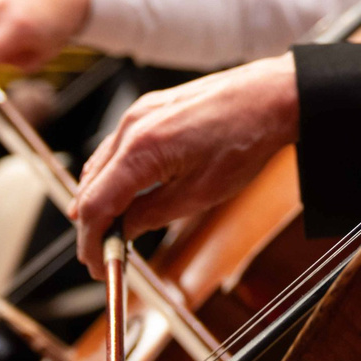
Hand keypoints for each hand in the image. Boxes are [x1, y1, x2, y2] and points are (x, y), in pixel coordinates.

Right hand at [70, 54, 296, 273]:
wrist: (270, 96)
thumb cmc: (245, 138)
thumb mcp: (201, 193)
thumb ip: (153, 215)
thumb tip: (124, 232)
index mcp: (141, 149)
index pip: (95, 205)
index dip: (90, 241)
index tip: (94, 264)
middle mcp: (131, 126)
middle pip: (89, 187)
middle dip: (91, 226)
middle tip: (102, 257)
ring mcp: (138, 114)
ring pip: (98, 167)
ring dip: (99, 201)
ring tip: (112, 233)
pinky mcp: (148, 110)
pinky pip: (115, 150)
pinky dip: (111, 177)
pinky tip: (122, 196)